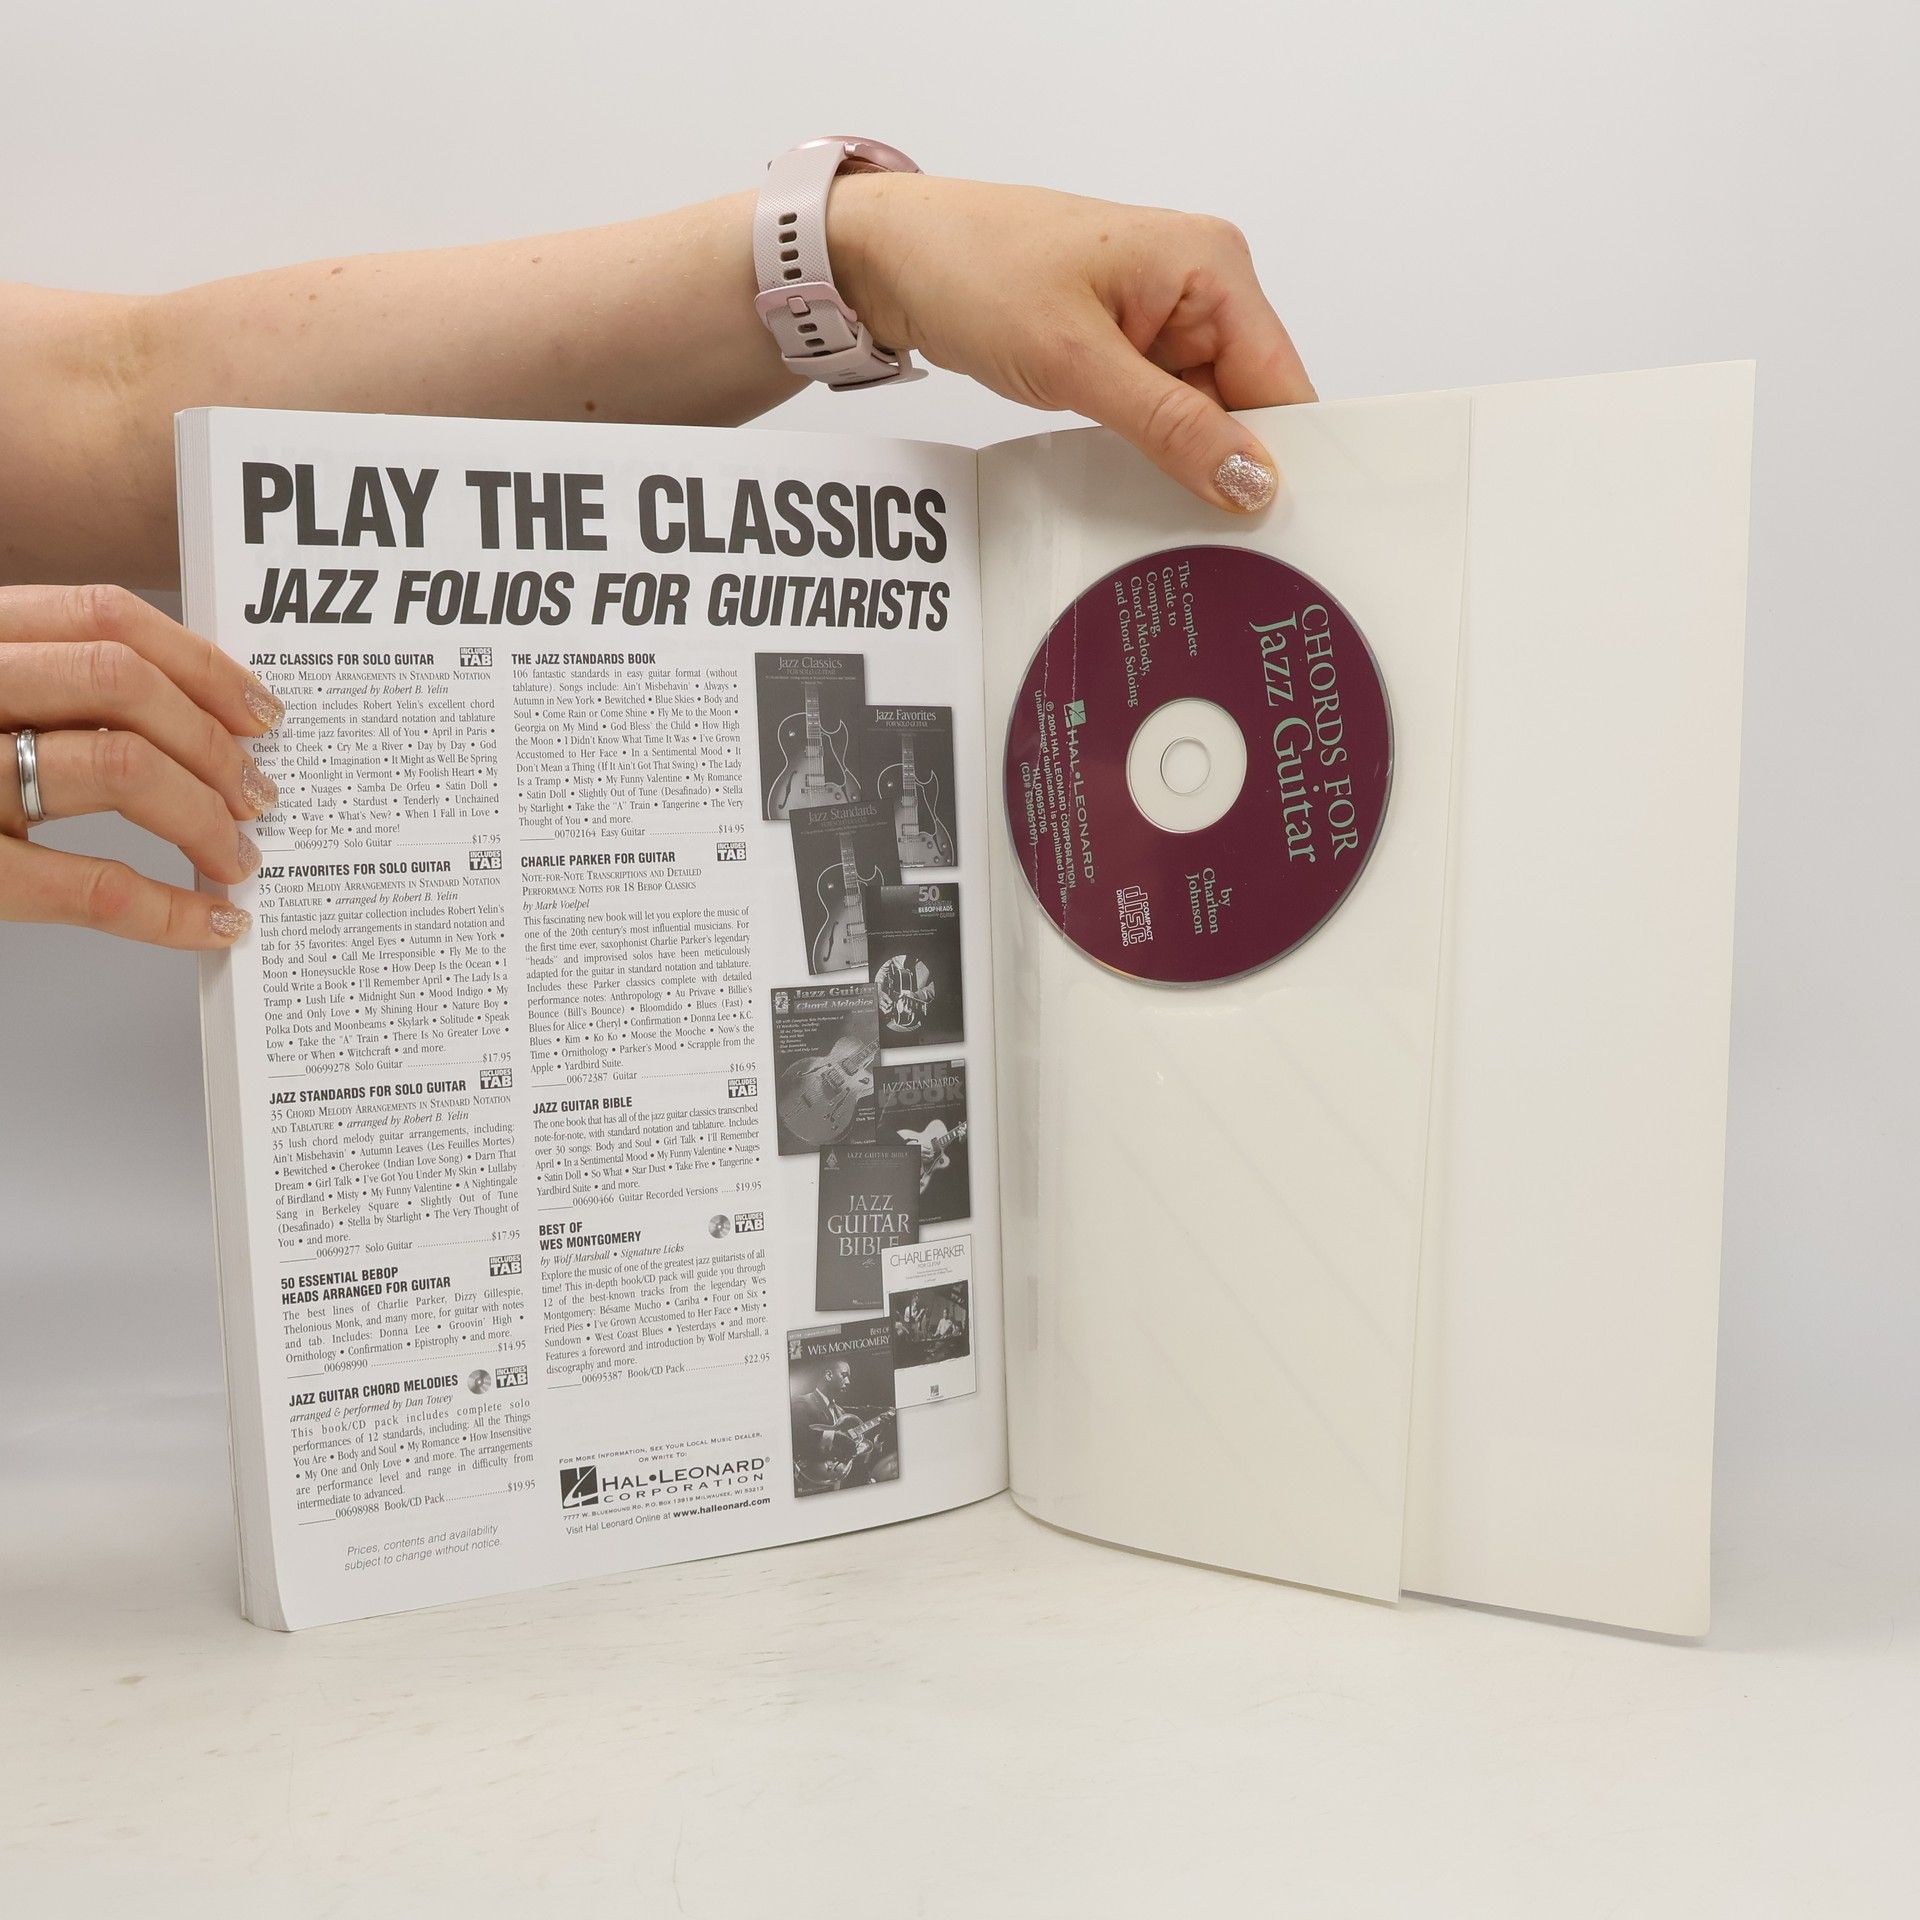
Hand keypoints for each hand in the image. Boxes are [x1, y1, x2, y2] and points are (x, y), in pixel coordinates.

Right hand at [0, 585, 283, 947]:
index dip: (202, 664)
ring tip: (235, 854)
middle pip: (123, 684)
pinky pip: (86, 884)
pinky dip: (168, 909)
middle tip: (258, 794)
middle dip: (215, 743)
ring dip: (205, 815)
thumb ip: (38, 684)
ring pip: (120, 765)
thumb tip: (181, 718)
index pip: (103, 615)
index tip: (259, 712)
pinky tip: (209, 921)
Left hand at [831, 176, 1315, 510]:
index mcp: (1211, 265)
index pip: (1281, 380)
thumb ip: (1170, 425)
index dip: (1283, 455)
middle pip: (1249, 402)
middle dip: (1230, 465)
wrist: (895, 258)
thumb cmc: (975, 271)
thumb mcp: (1076, 360)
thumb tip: (1251, 477)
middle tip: (1213, 539)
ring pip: (1206, 415)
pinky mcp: (1129, 344)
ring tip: (1166, 511)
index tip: (1275, 528)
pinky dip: (1153, 448)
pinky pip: (1165, 410)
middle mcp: (1200, 285)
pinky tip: (1138, 481)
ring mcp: (1164, 317)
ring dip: (1186, 461)